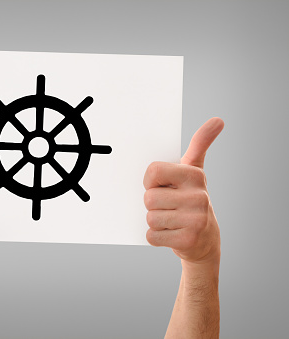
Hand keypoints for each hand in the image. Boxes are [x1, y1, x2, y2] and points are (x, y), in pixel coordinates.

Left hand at [143, 117, 223, 264]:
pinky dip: (156, 237)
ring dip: (155, 221)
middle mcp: (198, 196)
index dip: (150, 182)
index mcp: (195, 175)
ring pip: (150, 217)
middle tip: (169, 207)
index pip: (153, 171)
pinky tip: (171, 233)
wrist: (205, 241)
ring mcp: (195, 220)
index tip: (162, 186)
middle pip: (149, 197)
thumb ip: (200, 144)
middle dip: (153, 205)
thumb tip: (217, 120)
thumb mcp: (194, 172)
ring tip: (171, 220)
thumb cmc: (191, 201)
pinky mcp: (188, 240)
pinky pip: (152, 236)